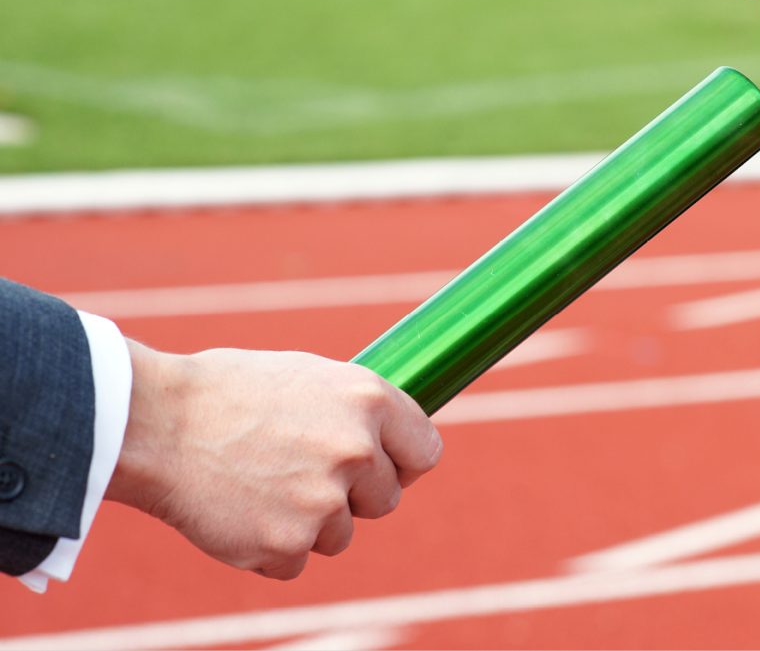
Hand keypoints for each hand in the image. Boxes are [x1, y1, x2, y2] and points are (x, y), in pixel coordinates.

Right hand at [106, 340, 441, 579]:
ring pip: (341, 535)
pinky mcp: (287, 545)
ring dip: (309, 522)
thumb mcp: (308, 378)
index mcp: (368, 400)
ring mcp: (324, 502)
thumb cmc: (228, 392)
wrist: (154, 423)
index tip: (384, 467)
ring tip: (260, 485)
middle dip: (352, 495)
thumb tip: (391, 441)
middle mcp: (356, 451)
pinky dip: (271, 548)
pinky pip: (297, 560)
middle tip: (299, 472)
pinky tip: (240, 510)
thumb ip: (356, 412)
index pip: (426, 451)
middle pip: (386, 500)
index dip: (403, 462)